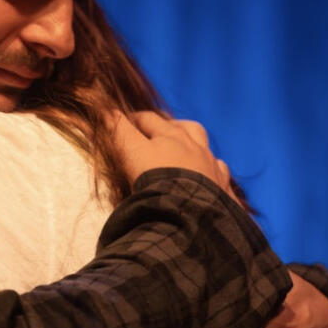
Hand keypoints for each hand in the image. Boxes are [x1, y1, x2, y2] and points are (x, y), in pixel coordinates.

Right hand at [113, 111, 231, 195]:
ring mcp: (213, 169)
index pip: (147, 120)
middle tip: (150, 133)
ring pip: (206, 148)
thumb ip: (119, 131)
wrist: (189, 216)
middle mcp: (196, 147)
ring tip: (184, 150)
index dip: (130, 119)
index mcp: (172, 136)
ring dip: (194, 145)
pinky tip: (209, 179)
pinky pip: (222, 177)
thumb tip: (102, 111)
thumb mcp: (131, 153)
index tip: (118, 121)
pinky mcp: (224, 192)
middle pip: (182, 127)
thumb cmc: (156, 180)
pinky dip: (214, 175)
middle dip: (165, 126)